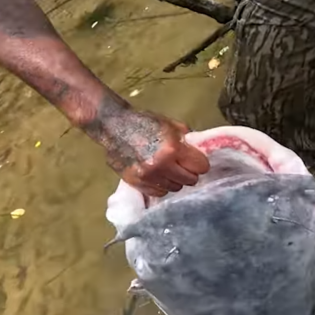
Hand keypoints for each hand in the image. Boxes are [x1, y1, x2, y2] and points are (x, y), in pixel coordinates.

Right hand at [84, 107, 209, 197]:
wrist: (113, 126)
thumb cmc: (144, 122)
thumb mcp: (171, 125)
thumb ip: (187, 140)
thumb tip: (199, 152)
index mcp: (172, 149)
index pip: (201, 167)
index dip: (200, 163)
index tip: (196, 161)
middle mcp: (161, 165)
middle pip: (190, 180)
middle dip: (189, 172)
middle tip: (183, 166)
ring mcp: (148, 177)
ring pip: (175, 188)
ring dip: (175, 180)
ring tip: (168, 170)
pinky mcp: (136, 183)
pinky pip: (158, 192)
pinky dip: (161, 186)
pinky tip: (157, 176)